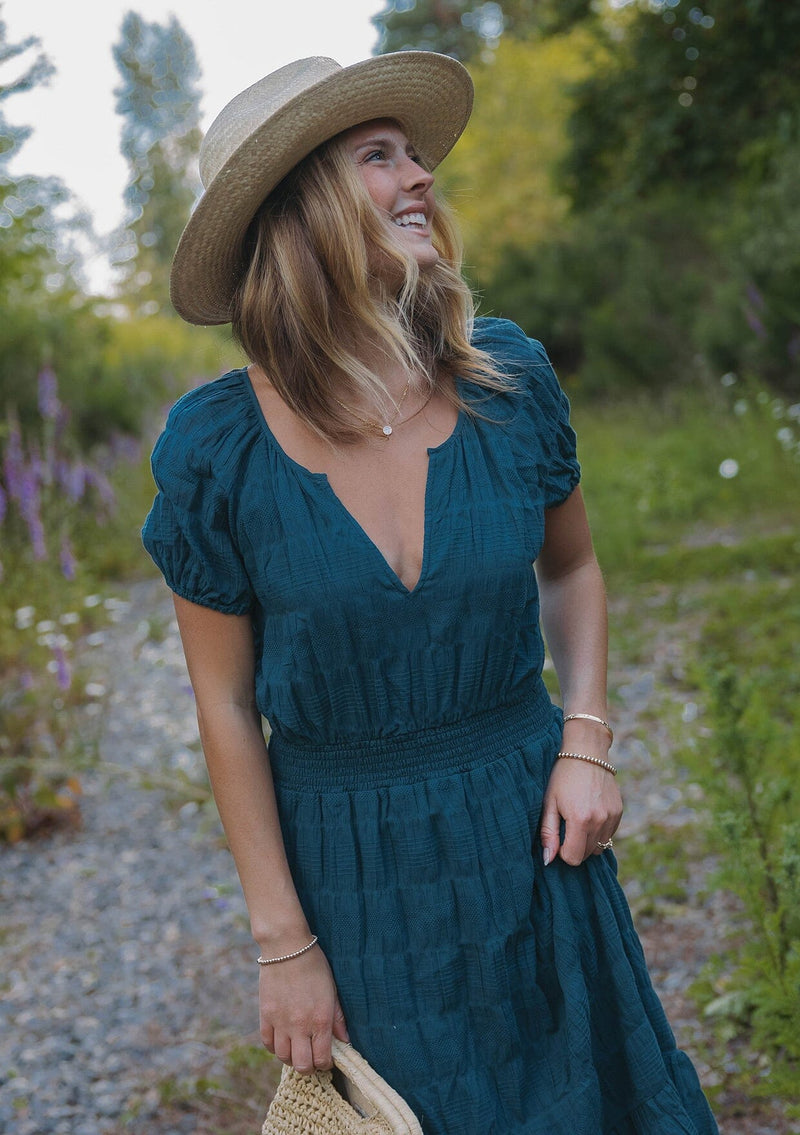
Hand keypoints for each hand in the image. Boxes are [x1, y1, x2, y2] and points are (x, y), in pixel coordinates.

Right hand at [259, 943, 348, 1072]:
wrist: (287, 947)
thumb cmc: (314, 965)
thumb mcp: (332, 989)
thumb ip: (338, 1018)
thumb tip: (345, 1040)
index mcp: (320, 1019)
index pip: (322, 1059)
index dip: (326, 1064)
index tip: (327, 1057)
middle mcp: (300, 1025)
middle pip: (302, 1066)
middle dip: (309, 1066)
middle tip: (311, 1057)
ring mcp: (280, 1022)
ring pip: (283, 1057)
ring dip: (291, 1057)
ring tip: (297, 1047)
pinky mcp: (265, 1015)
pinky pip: (267, 1043)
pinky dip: (275, 1047)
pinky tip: (282, 1039)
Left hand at [540, 756, 621, 866]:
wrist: (586, 752)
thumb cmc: (562, 776)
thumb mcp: (549, 803)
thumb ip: (548, 834)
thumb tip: (549, 860)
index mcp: (580, 820)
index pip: (574, 858)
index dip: (562, 852)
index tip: (558, 836)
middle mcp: (600, 821)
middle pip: (586, 854)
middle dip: (574, 846)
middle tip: (566, 824)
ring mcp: (612, 817)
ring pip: (599, 847)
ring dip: (587, 840)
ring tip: (578, 819)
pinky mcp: (619, 812)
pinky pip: (609, 835)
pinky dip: (598, 831)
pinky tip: (589, 813)